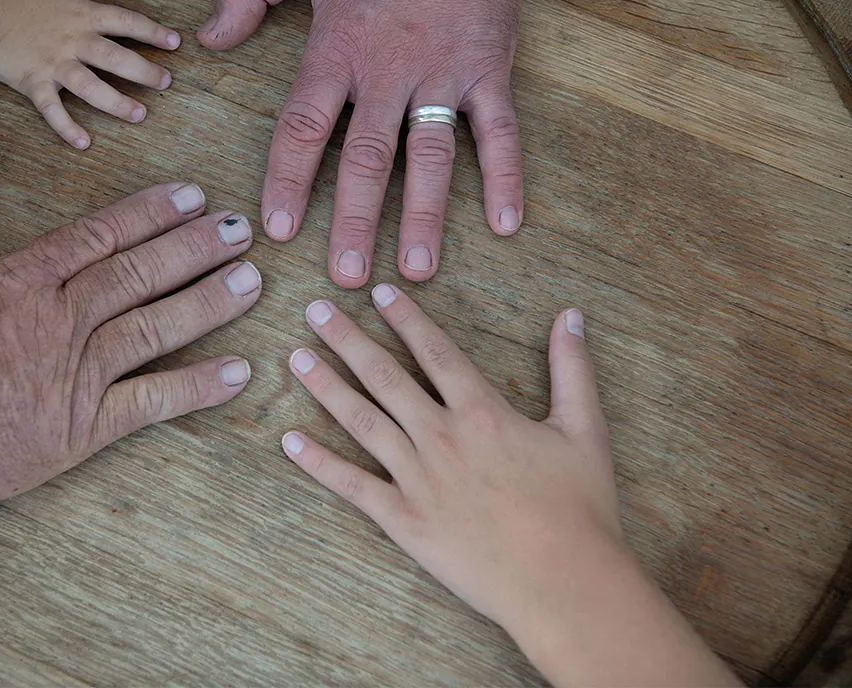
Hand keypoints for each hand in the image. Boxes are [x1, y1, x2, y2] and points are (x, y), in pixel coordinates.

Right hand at [0, 0, 180, 148]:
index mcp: (83, 16)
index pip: (126, 22)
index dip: (152, 32)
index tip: (175, 43)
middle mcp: (74, 42)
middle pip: (116, 59)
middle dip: (145, 72)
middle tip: (165, 83)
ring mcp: (55, 65)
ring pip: (92, 88)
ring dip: (117, 104)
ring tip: (139, 115)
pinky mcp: (34, 84)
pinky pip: (52, 110)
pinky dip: (66, 128)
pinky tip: (84, 143)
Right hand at [0, 156, 261, 514]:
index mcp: (21, 278)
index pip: (102, 234)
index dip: (152, 213)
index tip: (191, 196)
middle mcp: (61, 319)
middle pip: (141, 272)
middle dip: (196, 247)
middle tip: (241, 229)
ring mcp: (76, 374)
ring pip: (156, 326)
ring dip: (209, 302)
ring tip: (252, 281)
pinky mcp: (81, 428)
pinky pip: (151, 402)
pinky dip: (196, 387)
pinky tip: (238, 372)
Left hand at [198, 0, 547, 286]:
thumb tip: (210, 38)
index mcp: (338, 48)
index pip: (304, 127)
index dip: (288, 180)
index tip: (279, 228)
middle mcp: (389, 71)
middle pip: (366, 159)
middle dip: (353, 222)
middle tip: (343, 276)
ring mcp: (445, 74)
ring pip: (432, 157)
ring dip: (422, 216)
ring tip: (414, 271)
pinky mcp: (491, 69)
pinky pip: (501, 132)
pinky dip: (507, 178)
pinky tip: (506, 226)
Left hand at [281, 288, 737, 684]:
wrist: (563, 584)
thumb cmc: (579, 509)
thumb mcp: (585, 429)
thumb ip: (572, 368)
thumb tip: (571, 315)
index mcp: (481, 411)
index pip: (434, 351)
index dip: (405, 318)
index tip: (378, 292)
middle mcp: (440, 436)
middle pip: (384, 376)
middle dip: (347, 338)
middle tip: (315, 309)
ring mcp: (417, 478)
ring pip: (361, 420)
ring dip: (326, 386)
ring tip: (296, 358)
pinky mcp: (404, 520)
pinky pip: (352, 485)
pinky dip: (318, 462)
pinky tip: (290, 440)